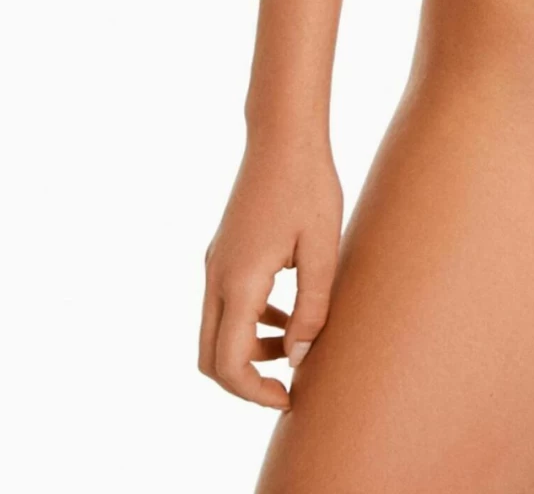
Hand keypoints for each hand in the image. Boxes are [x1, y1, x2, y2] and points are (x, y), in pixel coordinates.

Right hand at [199, 133, 343, 409]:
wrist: (283, 135)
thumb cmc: (310, 186)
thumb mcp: (323, 250)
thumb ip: (312, 309)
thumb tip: (300, 360)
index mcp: (240, 280)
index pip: (229, 364)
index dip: (255, 394)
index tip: (289, 398)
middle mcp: (217, 276)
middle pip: (210, 357)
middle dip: (244, 381)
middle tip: (288, 385)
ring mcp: (216, 263)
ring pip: (216, 332)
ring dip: (249, 350)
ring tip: (297, 344)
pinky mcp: (223, 252)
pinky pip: (225, 305)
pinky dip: (249, 323)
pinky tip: (288, 312)